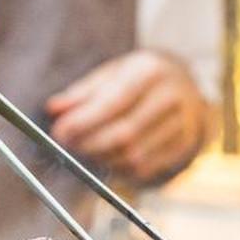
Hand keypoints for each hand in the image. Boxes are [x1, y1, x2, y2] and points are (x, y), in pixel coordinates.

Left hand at [46, 50, 209, 185]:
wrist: (185, 85)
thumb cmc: (139, 78)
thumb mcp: (112, 73)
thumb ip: (82, 93)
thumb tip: (54, 109)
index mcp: (151, 71)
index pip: (114, 102)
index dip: (83, 121)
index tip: (59, 132)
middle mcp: (171, 97)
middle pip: (125, 133)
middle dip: (89, 144)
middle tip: (67, 144)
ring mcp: (182, 124)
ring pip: (134, 156)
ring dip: (101, 158)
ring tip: (84, 149)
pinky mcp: (183, 146)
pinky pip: (145, 168)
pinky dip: (119, 168)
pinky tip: (106, 157)